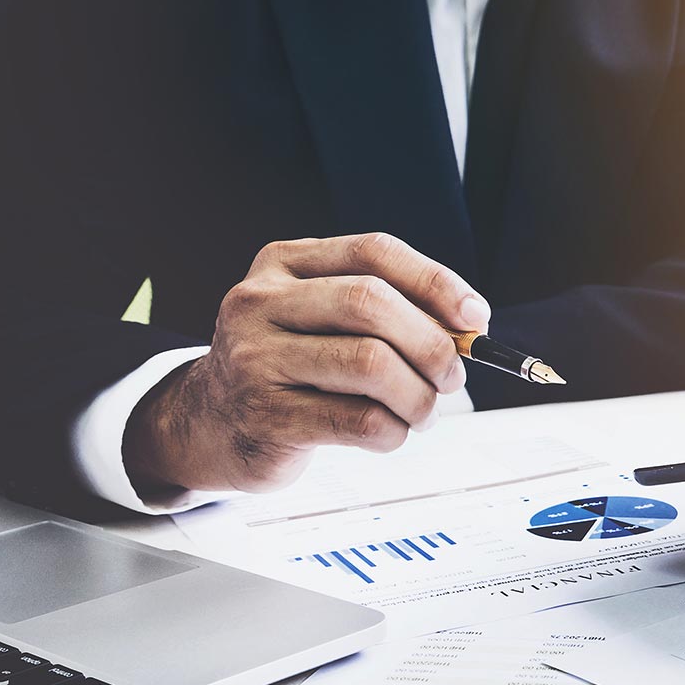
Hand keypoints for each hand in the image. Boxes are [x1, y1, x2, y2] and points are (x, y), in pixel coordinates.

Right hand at [126, 233, 487, 494]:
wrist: (208, 424)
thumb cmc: (290, 368)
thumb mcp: (323, 320)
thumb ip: (386, 311)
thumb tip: (470, 324)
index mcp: (285, 263)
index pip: (374, 252)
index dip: (436, 282)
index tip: (476, 318)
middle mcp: (261, 301)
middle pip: (372, 303)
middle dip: (432, 344)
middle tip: (452, 376)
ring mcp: (256, 358)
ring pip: (370, 363)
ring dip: (419, 395)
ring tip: (423, 411)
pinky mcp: (265, 416)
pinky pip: (358, 420)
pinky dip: (394, 431)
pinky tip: (390, 433)